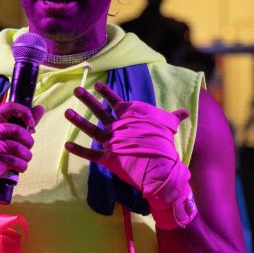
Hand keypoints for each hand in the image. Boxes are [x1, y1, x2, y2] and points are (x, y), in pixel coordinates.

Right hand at [0, 101, 43, 221]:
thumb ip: (20, 121)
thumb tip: (40, 108)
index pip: (10, 107)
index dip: (26, 113)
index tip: (32, 124)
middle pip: (18, 131)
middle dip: (28, 141)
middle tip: (27, 147)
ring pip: (20, 148)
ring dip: (27, 156)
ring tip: (23, 159)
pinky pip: (17, 163)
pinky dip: (22, 166)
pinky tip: (19, 167)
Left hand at [63, 81, 196, 228]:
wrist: (160, 167)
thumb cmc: (165, 146)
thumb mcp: (169, 127)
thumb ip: (174, 118)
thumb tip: (187, 111)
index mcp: (130, 118)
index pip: (116, 101)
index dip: (105, 92)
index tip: (96, 85)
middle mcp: (118, 128)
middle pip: (100, 111)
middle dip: (87, 100)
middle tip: (76, 90)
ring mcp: (112, 143)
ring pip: (92, 130)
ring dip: (78, 121)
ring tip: (67, 112)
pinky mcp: (108, 158)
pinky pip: (90, 154)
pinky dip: (78, 150)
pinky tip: (67, 144)